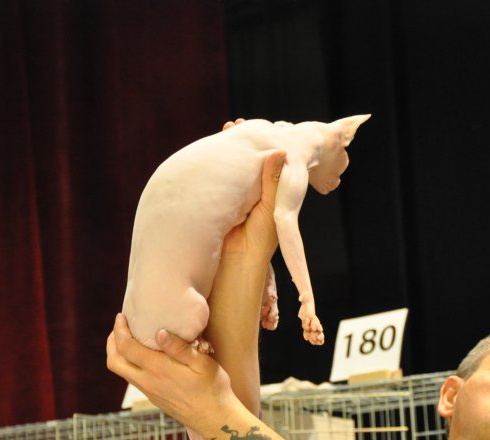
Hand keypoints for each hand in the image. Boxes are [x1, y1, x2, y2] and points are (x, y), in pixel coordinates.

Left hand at [106, 313, 239, 428]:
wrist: (215, 419)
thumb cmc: (213, 388)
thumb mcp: (202, 363)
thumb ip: (179, 348)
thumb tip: (159, 332)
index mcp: (158, 370)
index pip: (126, 347)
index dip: (119, 330)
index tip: (122, 316)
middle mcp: (148, 382)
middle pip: (114, 362)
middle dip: (112, 342)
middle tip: (120, 328)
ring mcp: (149, 392)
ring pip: (122, 372)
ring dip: (119, 354)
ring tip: (130, 338)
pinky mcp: (154, 398)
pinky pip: (133, 379)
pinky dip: (130, 364)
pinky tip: (144, 356)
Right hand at [220, 123, 284, 263]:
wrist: (235, 266)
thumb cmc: (259, 241)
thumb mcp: (269, 205)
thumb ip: (272, 180)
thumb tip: (279, 150)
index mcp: (267, 193)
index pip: (265, 163)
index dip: (262, 146)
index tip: (262, 128)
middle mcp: (249, 192)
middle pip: (246, 162)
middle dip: (241, 143)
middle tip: (236, 124)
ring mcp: (231, 196)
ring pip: (230, 167)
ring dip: (227, 150)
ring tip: (227, 129)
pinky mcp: (215, 201)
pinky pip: (215, 178)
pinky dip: (213, 164)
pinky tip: (210, 150)